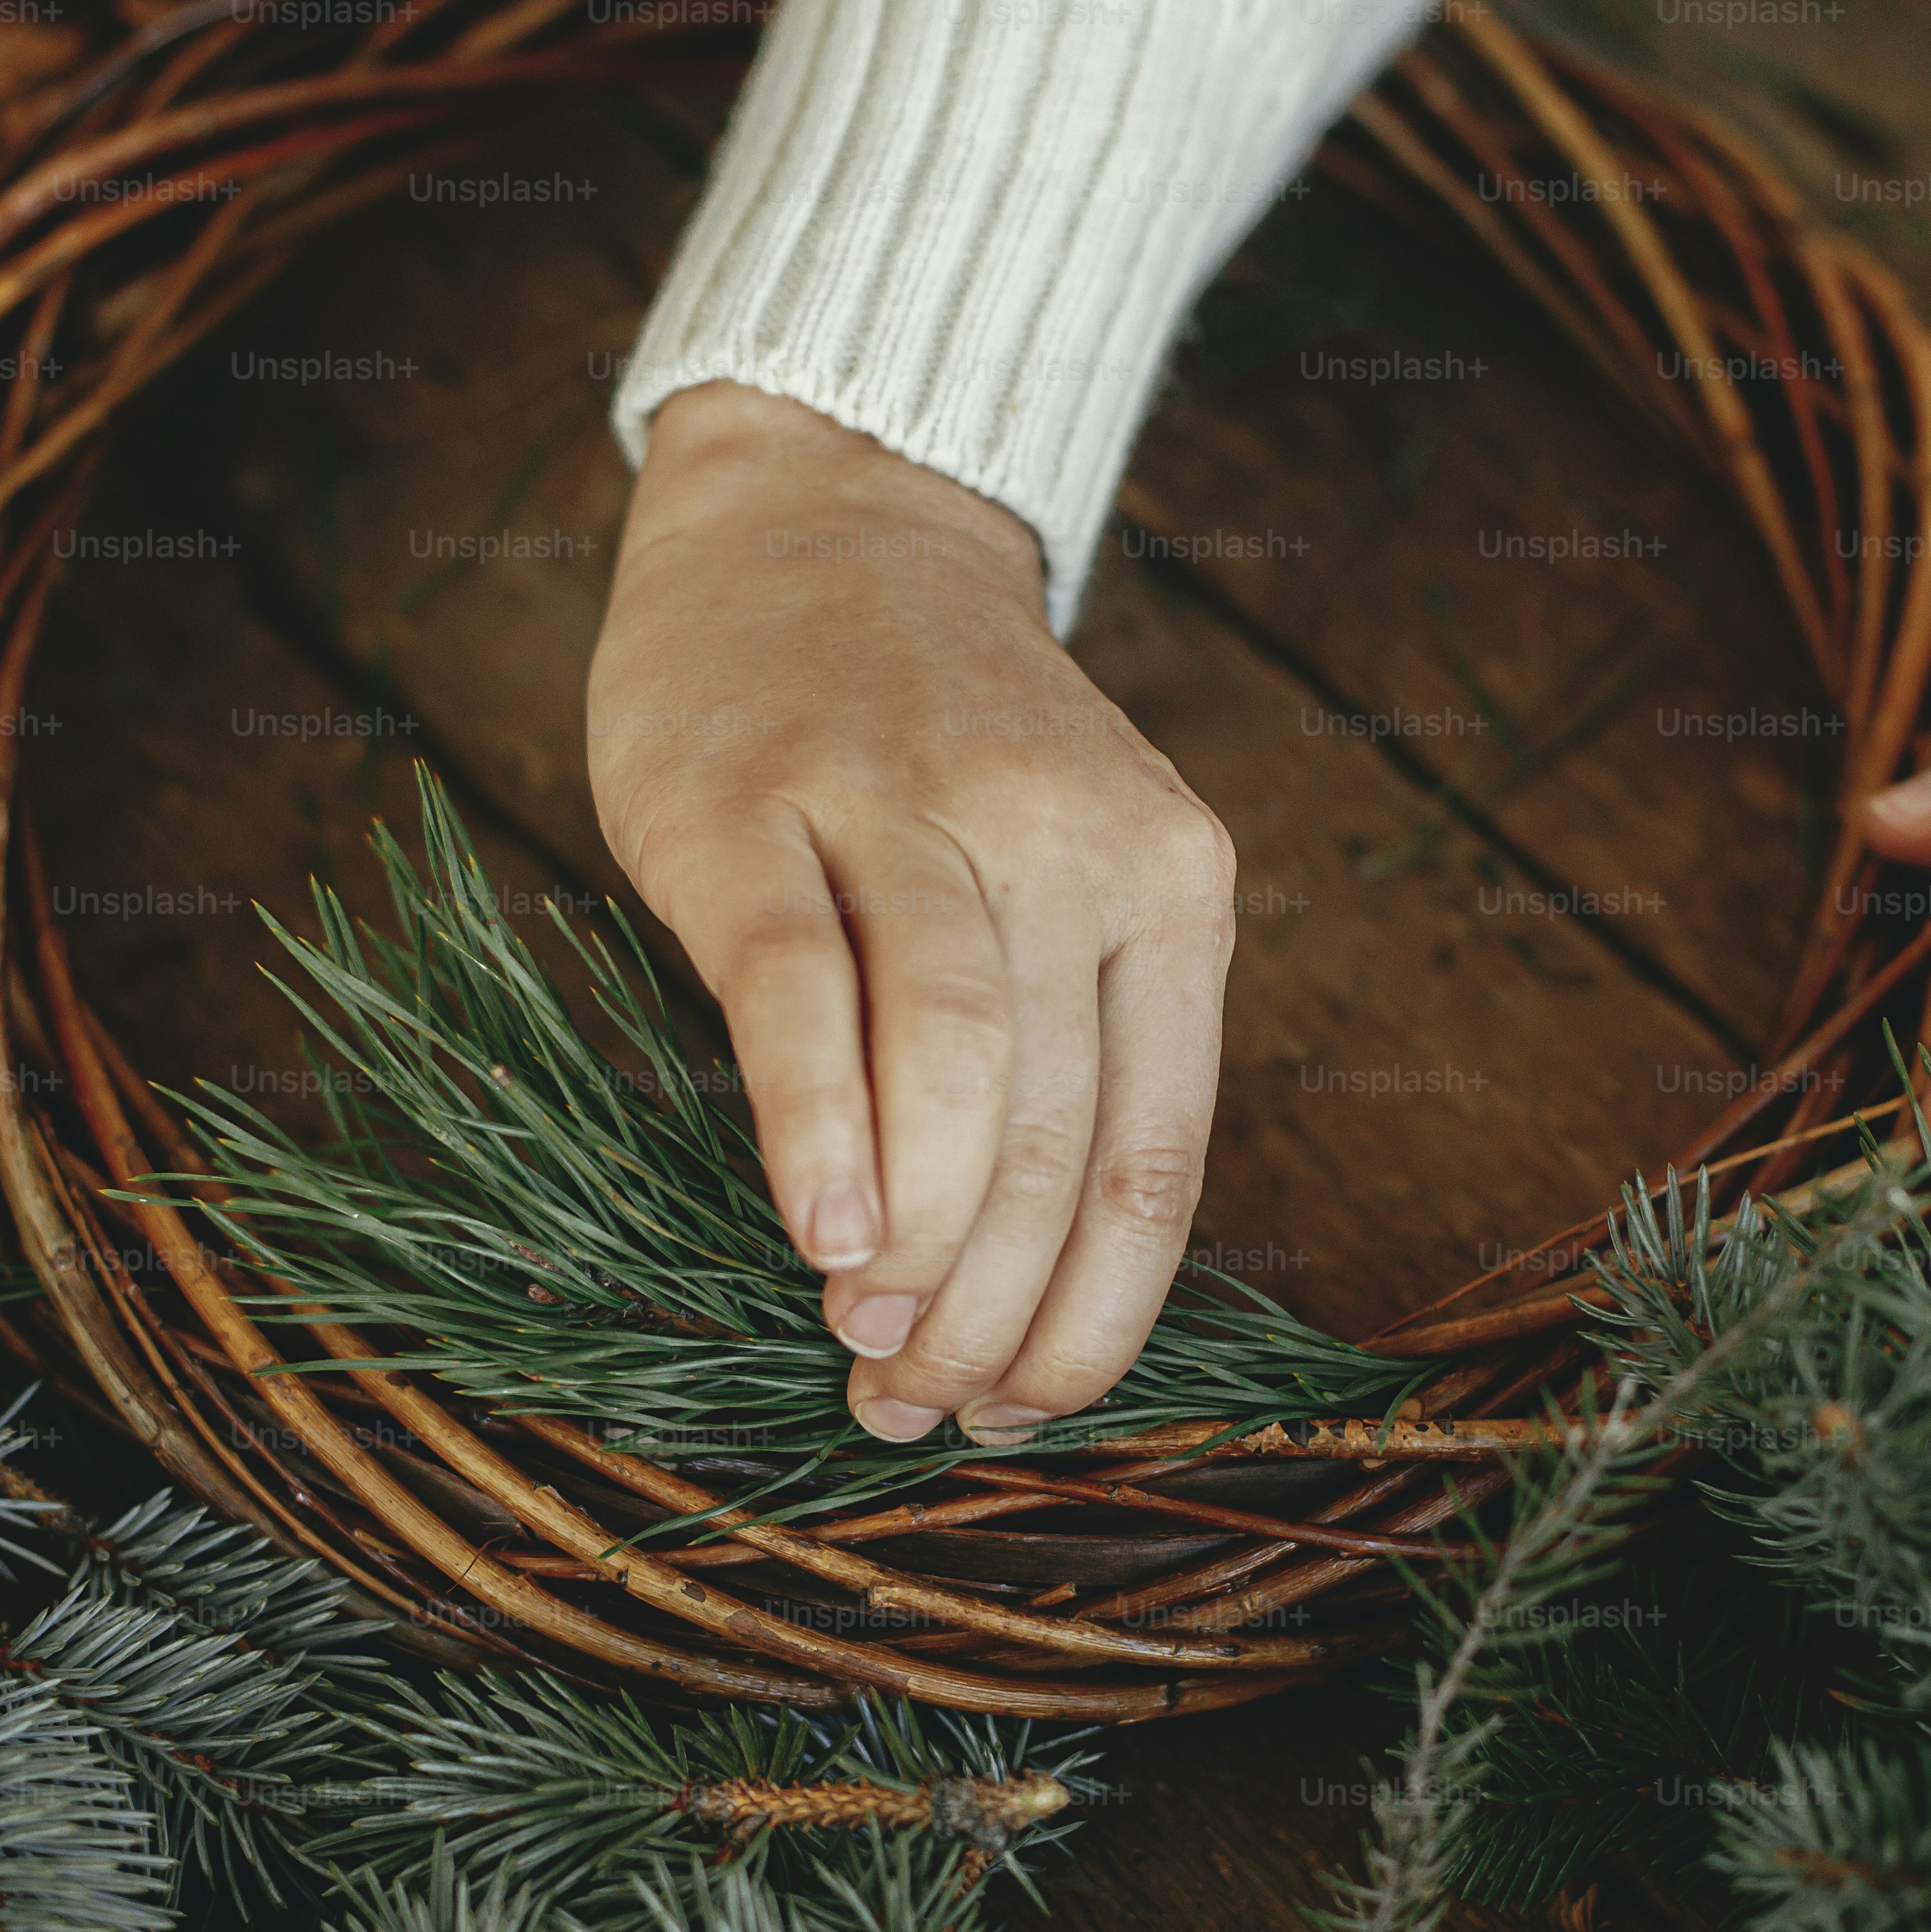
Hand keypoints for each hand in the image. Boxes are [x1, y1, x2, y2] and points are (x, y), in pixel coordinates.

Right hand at [588, 383, 1236, 1442]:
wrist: (828, 517)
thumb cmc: (936, 752)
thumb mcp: (1061, 877)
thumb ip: (1054, 1056)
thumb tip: (986, 1312)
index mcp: (1173, 883)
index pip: (1150, 1161)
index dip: (1087, 1321)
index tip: (1017, 1415)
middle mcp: (1068, 840)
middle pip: (1047, 1139)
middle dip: (983, 1314)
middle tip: (908, 1402)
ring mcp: (909, 808)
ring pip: (952, 1072)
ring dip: (914, 1249)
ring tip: (861, 1341)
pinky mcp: (757, 799)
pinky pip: (801, 990)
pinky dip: (818, 1127)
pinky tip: (819, 1233)